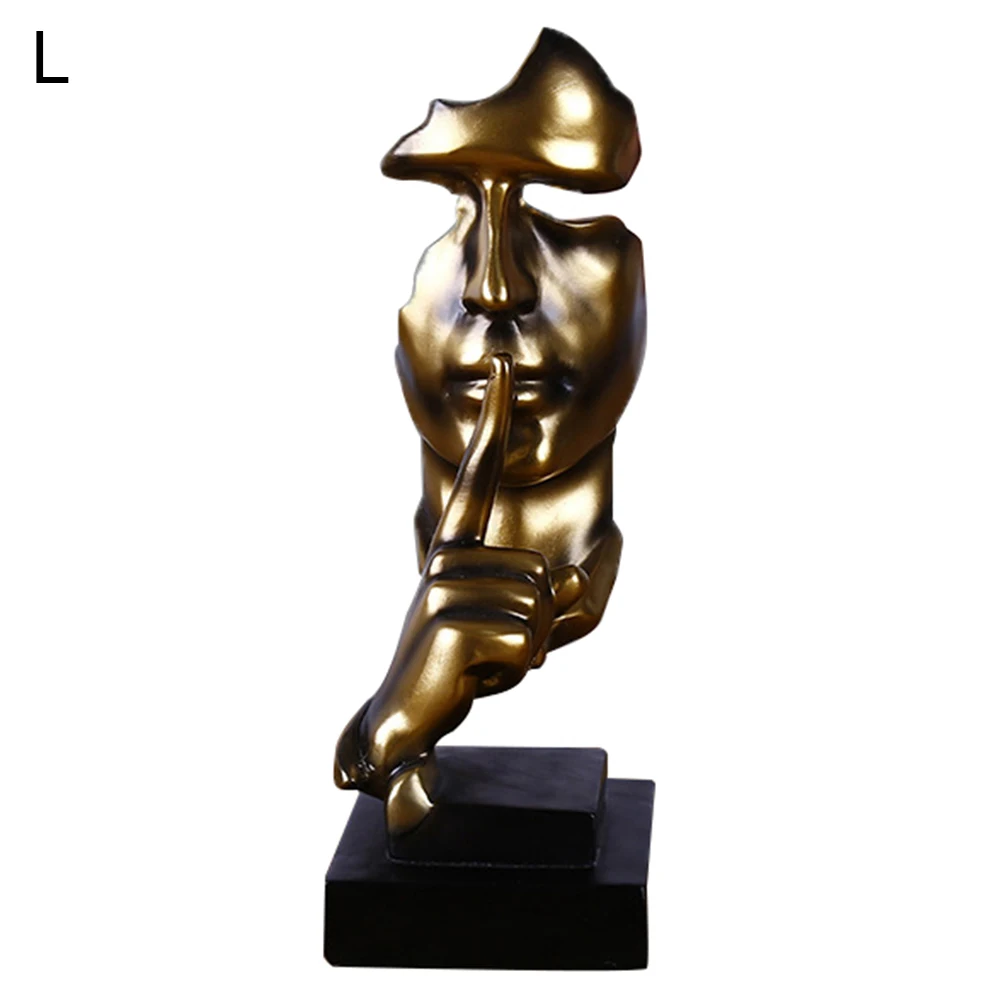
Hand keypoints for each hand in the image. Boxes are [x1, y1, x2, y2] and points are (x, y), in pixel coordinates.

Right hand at [334, 354, 583, 830]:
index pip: (478, 477)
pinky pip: (524, 641)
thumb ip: (549, 601)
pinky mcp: (447, 620)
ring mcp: (443, 586)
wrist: (405, 719)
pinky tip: (474, 676)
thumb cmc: (461, 667)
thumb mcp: (512, 627)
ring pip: (538, 610)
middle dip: (534, 629)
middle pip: (543, 578)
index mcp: (455, 549)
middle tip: (488, 651)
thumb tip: (578, 584)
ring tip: (479, 662)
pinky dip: (514, 670)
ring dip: (524, 651)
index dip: (493, 424)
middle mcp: (446, 558)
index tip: (501, 364)